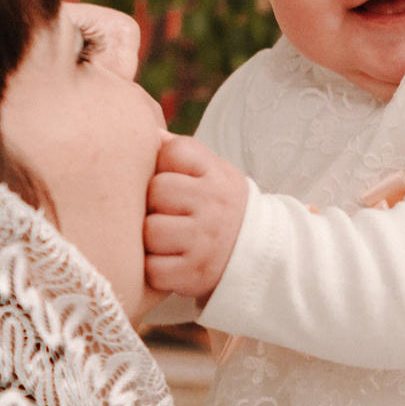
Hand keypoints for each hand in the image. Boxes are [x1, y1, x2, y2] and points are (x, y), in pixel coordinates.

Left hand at [145, 135, 248, 303]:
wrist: (256, 256)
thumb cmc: (219, 207)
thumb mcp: (212, 173)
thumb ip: (181, 151)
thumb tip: (148, 131)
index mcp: (217, 176)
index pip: (173, 151)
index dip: (163, 164)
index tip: (172, 178)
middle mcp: (214, 206)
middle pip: (157, 191)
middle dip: (154, 203)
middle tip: (167, 213)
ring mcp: (205, 242)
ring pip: (151, 231)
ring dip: (151, 238)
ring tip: (167, 239)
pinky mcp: (194, 274)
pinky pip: (153, 268)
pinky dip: (155, 269)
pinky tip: (170, 262)